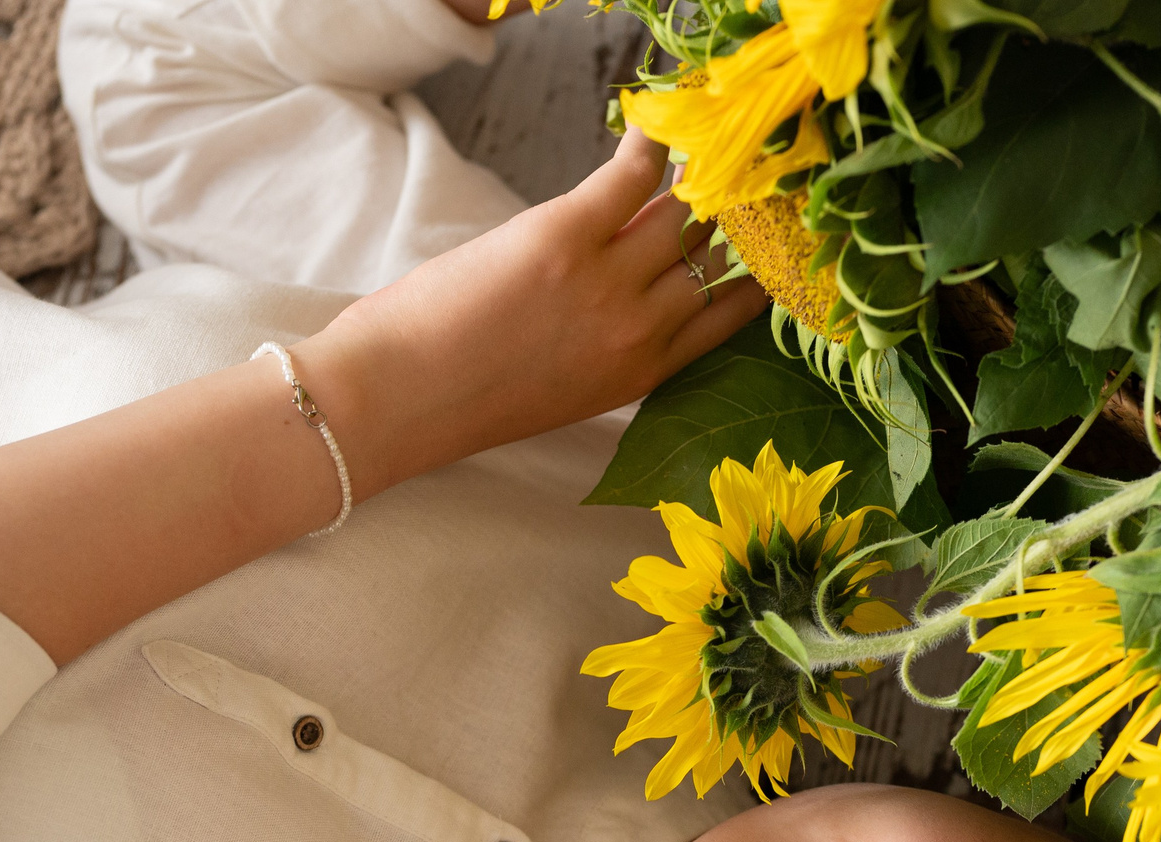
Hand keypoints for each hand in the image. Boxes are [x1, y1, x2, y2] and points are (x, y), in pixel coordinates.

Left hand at [295, 128, 767, 500]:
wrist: (405, 397)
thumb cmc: (466, 399)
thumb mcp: (564, 389)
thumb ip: (608, 346)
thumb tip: (622, 288)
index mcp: (643, 372)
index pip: (730, 311)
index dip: (748, 268)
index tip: (756, 238)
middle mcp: (641, 328)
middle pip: (712, 252)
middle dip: (724, 215)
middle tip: (725, 177)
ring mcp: (608, 282)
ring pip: (681, 211)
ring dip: (689, 177)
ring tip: (693, 146)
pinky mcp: (565, 236)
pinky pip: (632, 176)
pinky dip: (647, 144)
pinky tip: (652, 123)